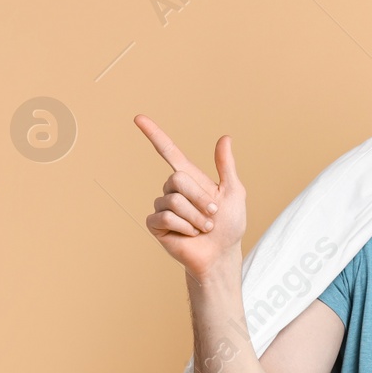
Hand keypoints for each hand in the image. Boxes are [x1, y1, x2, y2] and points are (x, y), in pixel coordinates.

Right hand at [134, 114, 246, 280]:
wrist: (221, 254)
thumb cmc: (229, 225)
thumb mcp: (233, 192)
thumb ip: (226, 166)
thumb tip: (225, 137)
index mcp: (189, 178)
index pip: (168, 151)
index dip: (153, 134)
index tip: (138, 118)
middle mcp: (173, 189)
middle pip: (177, 179)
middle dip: (200, 199)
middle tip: (212, 215)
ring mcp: (163, 206)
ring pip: (173, 201)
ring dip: (195, 217)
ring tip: (203, 228)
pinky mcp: (156, 225)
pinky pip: (165, 217)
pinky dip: (183, 227)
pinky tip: (190, 235)